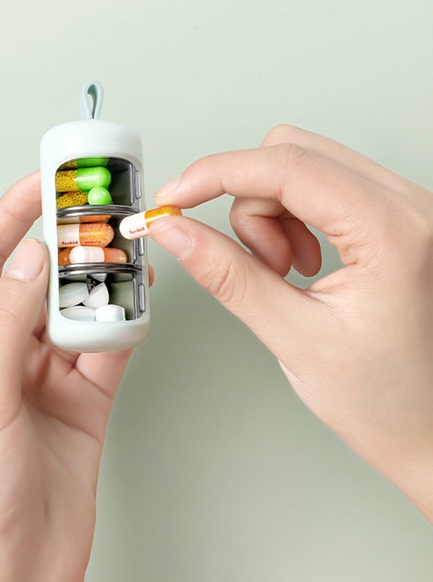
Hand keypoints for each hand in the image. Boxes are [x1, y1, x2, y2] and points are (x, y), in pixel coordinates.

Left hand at [0, 172, 132, 581]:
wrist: (12, 574)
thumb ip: (5, 325)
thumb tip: (30, 259)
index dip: (11, 214)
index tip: (43, 183)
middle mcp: (2, 353)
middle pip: (38, 280)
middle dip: (68, 245)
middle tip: (99, 215)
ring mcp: (45, 375)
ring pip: (78, 311)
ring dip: (103, 285)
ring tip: (127, 258)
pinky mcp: (83, 399)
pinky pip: (108, 350)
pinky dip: (125, 328)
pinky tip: (137, 311)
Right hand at [149, 125, 432, 519]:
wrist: (423, 425)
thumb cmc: (382, 397)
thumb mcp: (292, 335)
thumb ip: (227, 274)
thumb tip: (176, 230)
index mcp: (392, 230)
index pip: (286, 166)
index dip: (215, 174)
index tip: (174, 198)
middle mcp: (406, 205)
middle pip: (292, 156)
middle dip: (248, 204)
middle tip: (252, 263)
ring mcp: (400, 208)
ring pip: (300, 168)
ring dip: (269, 216)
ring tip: (283, 274)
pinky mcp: (386, 218)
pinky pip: (317, 189)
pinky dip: (288, 220)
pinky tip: (300, 265)